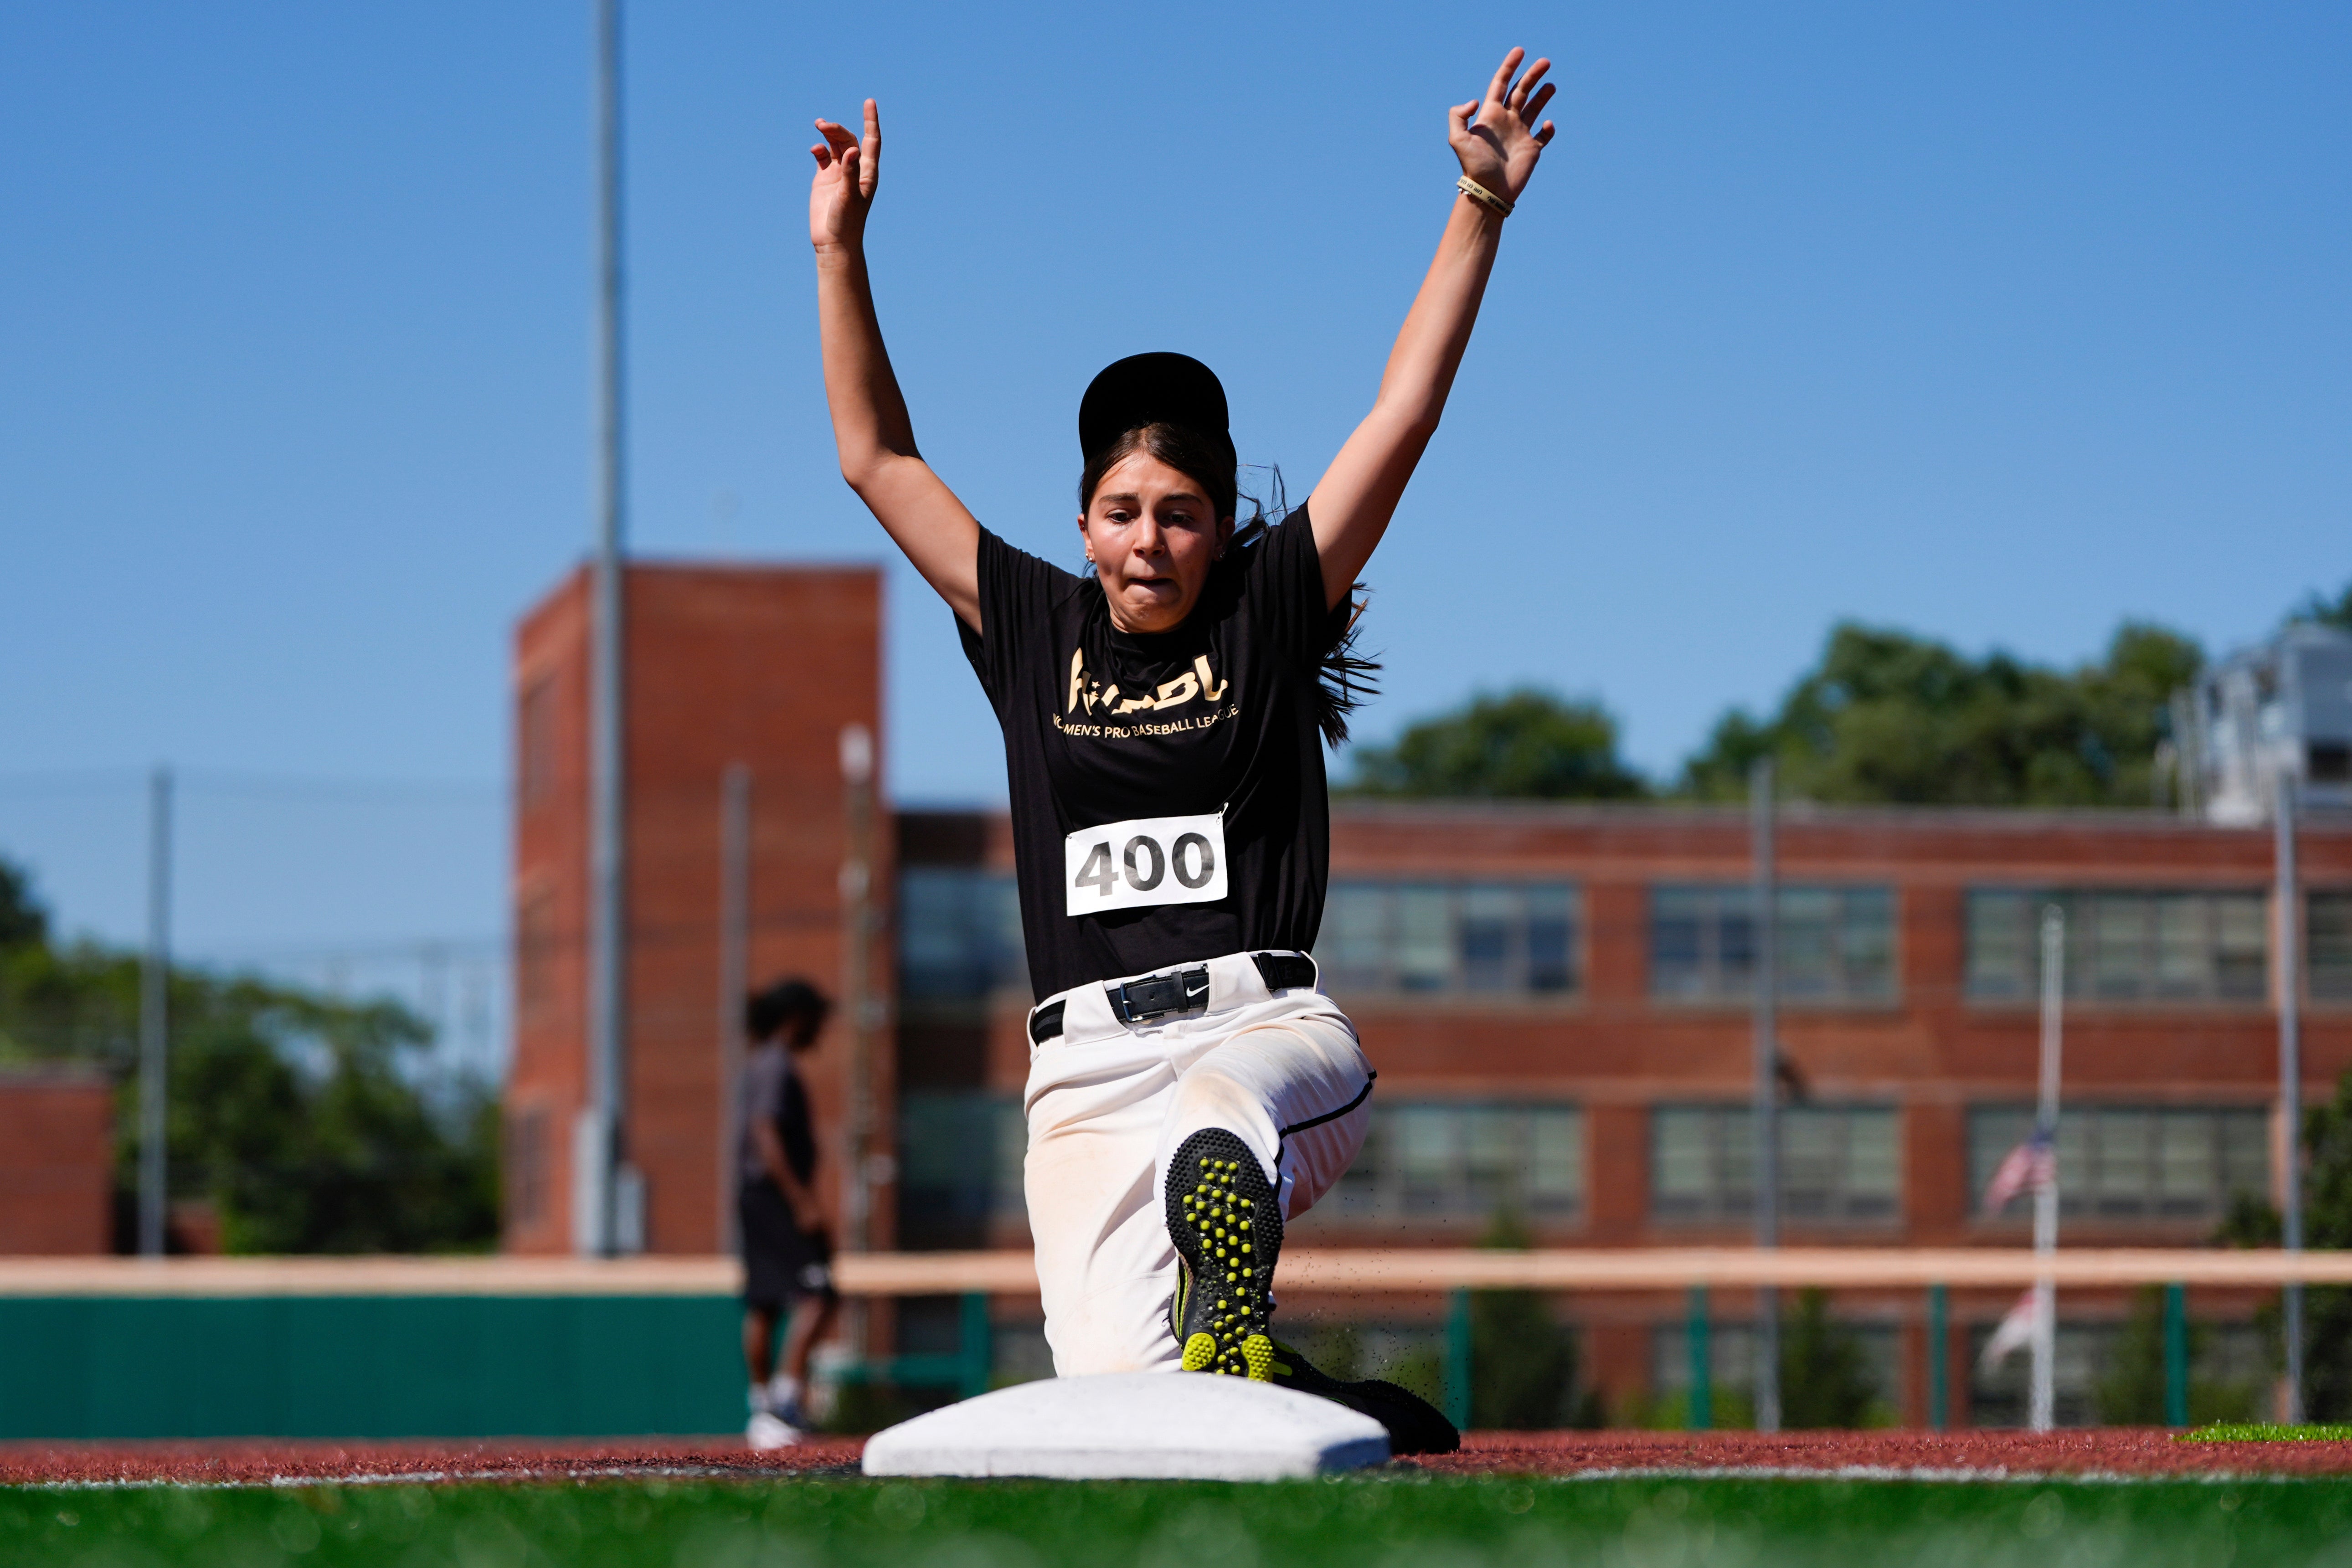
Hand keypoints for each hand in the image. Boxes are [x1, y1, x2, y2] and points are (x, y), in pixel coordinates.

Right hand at [810, 98, 879, 251]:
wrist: (833, 242)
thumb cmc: (846, 223)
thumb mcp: (848, 197)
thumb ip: (849, 173)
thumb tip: (850, 150)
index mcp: (866, 172)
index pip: (871, 141)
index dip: (871, 121)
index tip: (869, 102)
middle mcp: (854, 169)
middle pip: (849, 139)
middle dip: (837, 129)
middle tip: (822, 125)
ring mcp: (839, 173)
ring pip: (835, 145)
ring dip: (828, 134)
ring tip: (819, 125)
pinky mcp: (825, 179)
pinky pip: (823, 157)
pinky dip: (819, 149)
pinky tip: (814, 150)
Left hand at [1449, 48, 1555, 203]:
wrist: (1488, 191)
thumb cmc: (1473, 167)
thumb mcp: (1457, 140)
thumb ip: (1458, 116)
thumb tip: (1475, 100)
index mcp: (1491, 115)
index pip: (1501, 83)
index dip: (1510, 66)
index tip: (1520, 51)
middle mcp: (1506, 121)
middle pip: (1521, 91)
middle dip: (1532, 75)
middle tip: (1545, 62)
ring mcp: (1519, 134)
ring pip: (1534, 108)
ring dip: (1542, 95)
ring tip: (1551, 85)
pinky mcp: (1531, 149)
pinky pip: (1543, 135)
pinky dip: (1548, 128)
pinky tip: (1548, 125)